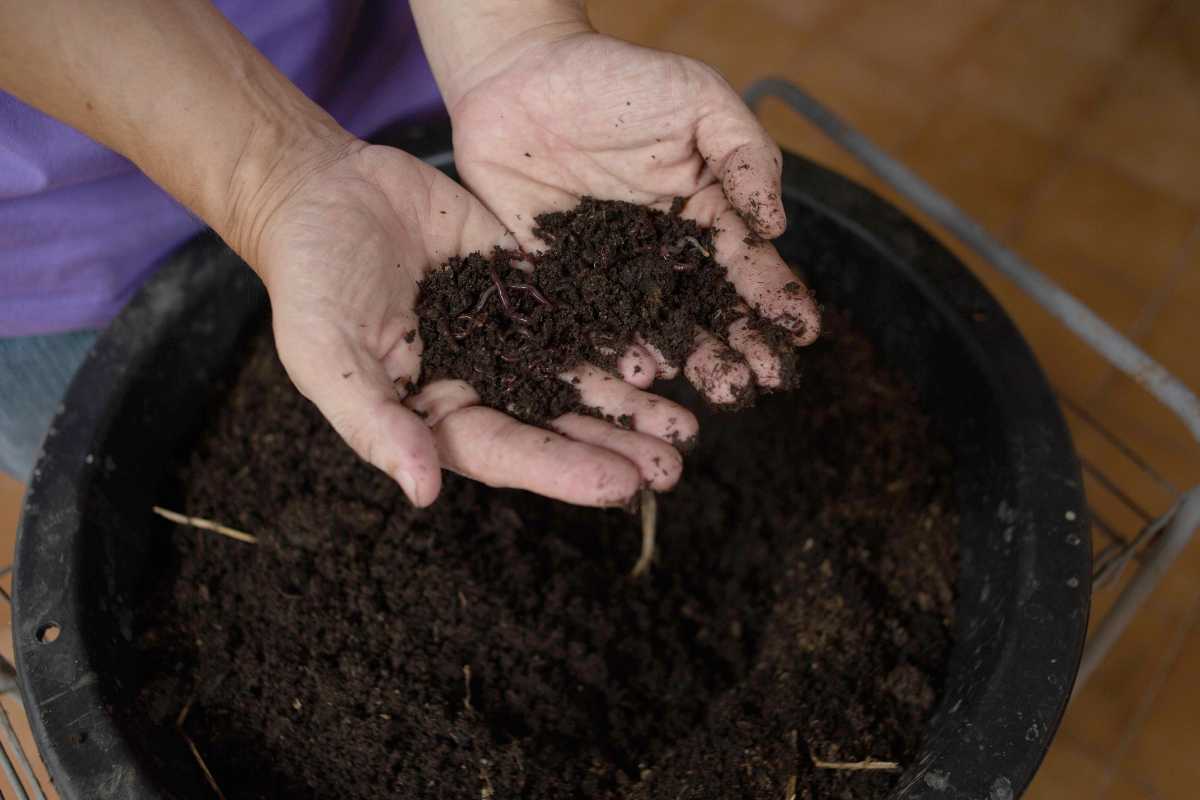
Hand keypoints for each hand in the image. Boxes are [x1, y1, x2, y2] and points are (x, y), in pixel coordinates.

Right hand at [249, 142, 695, 507]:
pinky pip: (581, 311)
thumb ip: (375, 421)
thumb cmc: (312, 278)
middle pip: (558, 422)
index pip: (507, 451)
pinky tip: (664, 348)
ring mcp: (510, 333)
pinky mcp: (528, 283)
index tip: (620, 486)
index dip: (563, 470)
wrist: (326, 190)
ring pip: (579, 373)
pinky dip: (619, 330)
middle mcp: (482, 381)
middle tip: (674, 466)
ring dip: (629, 400)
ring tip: (685, 423)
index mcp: (436, 412)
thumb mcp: (327, 354)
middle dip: (614, 445)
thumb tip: (424, 491)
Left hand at [445, 31, 821, 402]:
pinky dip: (615, 350)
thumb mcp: (698, 98)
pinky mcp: (560, 282)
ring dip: (690, 361)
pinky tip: (642, 372)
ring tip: (719, 389)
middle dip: (740, 346)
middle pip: (707, 310)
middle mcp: (663, 255)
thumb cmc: (617, 79)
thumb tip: (776, 225)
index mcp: (705, 214)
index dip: (776, 297)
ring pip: (656, 327)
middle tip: (762, 381)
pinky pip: (590, 324)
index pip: (747, 263)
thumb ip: (744, 155)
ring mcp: (612, 274)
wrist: (519, 76)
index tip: (803, 332)